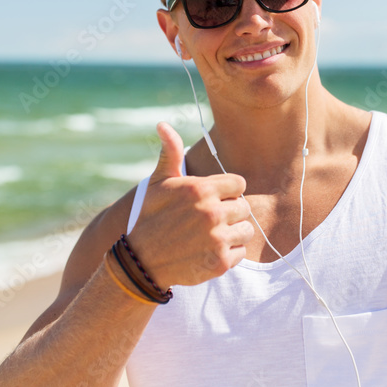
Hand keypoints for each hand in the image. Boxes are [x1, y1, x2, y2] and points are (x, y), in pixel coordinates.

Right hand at [126, 122, 253, 286]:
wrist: (140, 262)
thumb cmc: (150, 217)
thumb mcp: (158, 184)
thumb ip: (170, 153)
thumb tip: (163, 124)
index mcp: (201, 189)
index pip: (239, 184)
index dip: (227, 192)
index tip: (213, 200)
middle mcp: (212, 212)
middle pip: (244, 207)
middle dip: (230, 213)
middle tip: (209, 221)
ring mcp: (217, 238)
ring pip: (247, 230)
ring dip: (233, 234)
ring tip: (211, 236)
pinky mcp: (220, 262)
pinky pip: (241, 252)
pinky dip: (229, 254)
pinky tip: (209, 251)